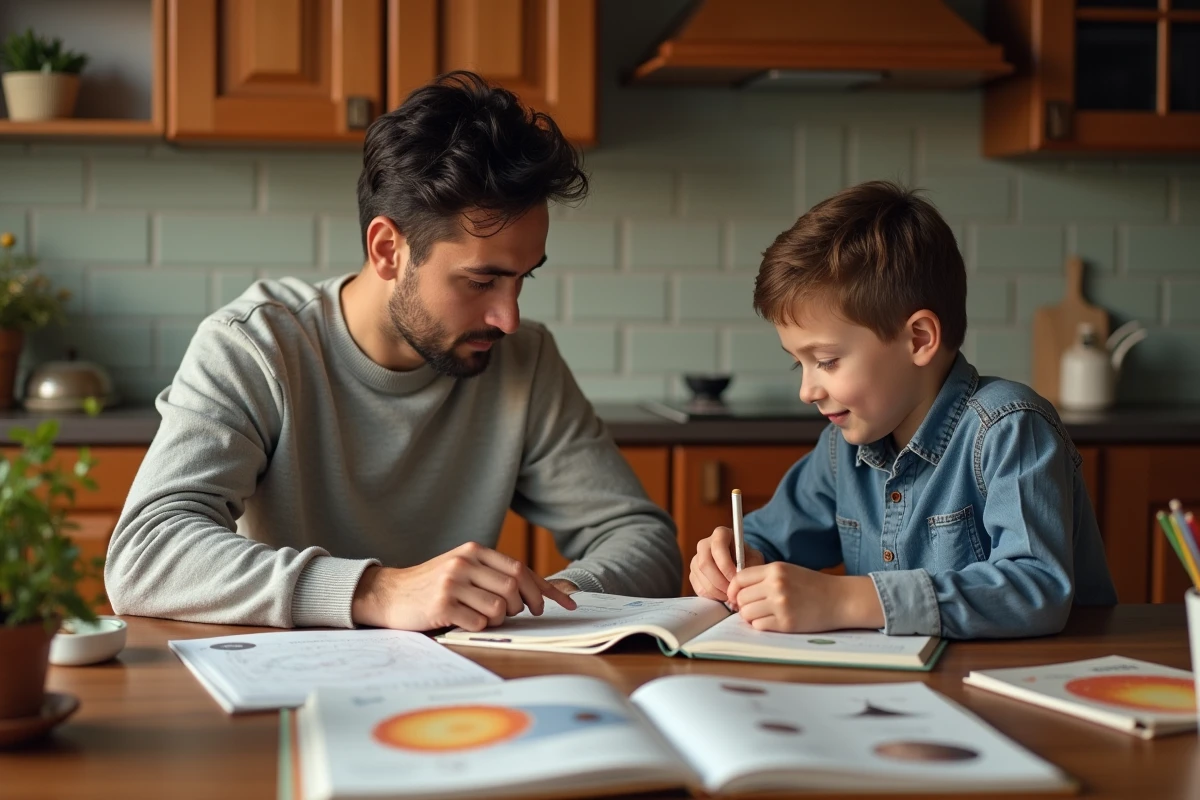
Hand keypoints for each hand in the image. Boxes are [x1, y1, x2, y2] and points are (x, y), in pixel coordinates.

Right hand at [351, 542, 577, 630]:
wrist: (387, 594)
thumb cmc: (430, 586)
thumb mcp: (461, 569)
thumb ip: (492, 574)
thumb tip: (536, 590)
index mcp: (474, 551)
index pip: (521, 568)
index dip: (546, 589)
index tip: (566, 604)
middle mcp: (465, 563)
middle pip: (515, 587)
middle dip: (525, 605)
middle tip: (519, 614)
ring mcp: (453, 583)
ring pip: (500, 607)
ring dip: (498, 619)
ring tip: (480, 616)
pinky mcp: (442, 604)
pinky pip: (479, 622)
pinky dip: (477, 627)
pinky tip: (462, 621)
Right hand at [689, 526, 763, 602]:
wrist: (741, 565)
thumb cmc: (748, 559)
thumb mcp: (755, 559)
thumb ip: (749, 567)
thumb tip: (738, 582)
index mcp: (721, 534)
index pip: (717, 547)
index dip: (725, 565)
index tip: (735, 578)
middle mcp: (704, 544)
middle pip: (704, 564)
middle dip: (719, 582)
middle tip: (732, 592)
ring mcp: (696, 559)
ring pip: (701, 578)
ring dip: (717, 591)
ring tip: (731, 595)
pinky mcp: (693, 574)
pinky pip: (699, 588)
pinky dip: (712, 596)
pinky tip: (723, 596)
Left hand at [727, 564, 883, 632]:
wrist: (840, 599)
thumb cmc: (813, 586)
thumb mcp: (787, 572)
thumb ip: (763, 578)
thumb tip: (736, 592)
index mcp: (775, 570)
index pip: (739, 578)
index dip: (733, 589)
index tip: (734, 596)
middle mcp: (776, 585)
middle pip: (741, 598)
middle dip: (742, 605)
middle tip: (752, 608)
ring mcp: (781, 604)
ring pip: (747, 613)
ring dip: (751, 617)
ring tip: (763, 615)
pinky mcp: (786, 623)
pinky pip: (759, 626)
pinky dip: (762, 625)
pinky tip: (773, 621)